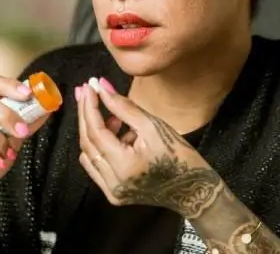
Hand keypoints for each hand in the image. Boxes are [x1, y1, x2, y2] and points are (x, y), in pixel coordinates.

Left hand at [76, 78, 223, 218]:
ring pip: (90, 154)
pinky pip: (96, 166)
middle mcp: (113, 183)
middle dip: (85, 114)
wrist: (194, 189)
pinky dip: (100, 147)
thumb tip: (101, 86)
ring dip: (94, 131)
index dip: (89, 106)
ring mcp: (112, 191)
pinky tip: (116, 134)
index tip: (89, 85)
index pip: (96, 131)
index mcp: (125, 166)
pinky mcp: (114, 194)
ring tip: (114, 116)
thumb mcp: (153, 126)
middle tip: (85, 90)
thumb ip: (123, 107)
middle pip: (88, 142)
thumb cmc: (179, 155)